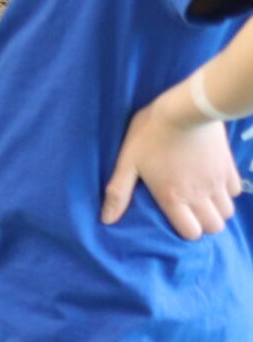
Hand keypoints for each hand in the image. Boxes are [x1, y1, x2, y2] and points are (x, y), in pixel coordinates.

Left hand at [103, 83, 245, 238]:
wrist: (186, 108)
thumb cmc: (151, 134)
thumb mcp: (128, 161)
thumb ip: (118, 192)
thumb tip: (107, 220)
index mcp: (173, 197)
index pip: (191, 232)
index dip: (186, 231)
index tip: (178, 222)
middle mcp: (199, 195)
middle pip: (214, 226)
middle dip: (204, 225)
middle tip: (192, 214)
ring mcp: (218, 181)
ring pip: (228, 211)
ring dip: (217, 210)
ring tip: (203, 201)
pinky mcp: (229, 167)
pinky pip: (235, 190)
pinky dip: (227, 192)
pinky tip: (214, 184)